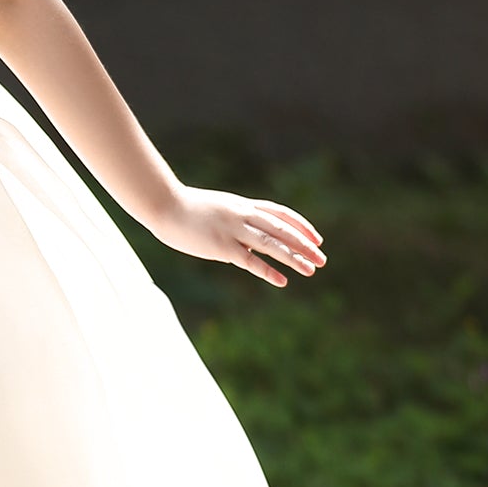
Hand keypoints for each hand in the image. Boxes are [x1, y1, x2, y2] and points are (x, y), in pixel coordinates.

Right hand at [150, 186, 324, 288]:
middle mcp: (243, 215)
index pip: (281, 213)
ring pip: (272, 243)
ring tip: (312, 270)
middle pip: (283, 229)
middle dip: (305, 244)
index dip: (301, 226)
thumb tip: (246, 231)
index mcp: (243, 205)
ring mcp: (233, 230)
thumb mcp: (217, 208)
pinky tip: (282, 281)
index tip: (317, 238)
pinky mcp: (221, 245)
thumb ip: (234, 218)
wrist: (164, 205)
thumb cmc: (186, 208)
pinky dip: (268, 270)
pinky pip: (250, 260)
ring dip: (294, 257)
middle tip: (323, 259)